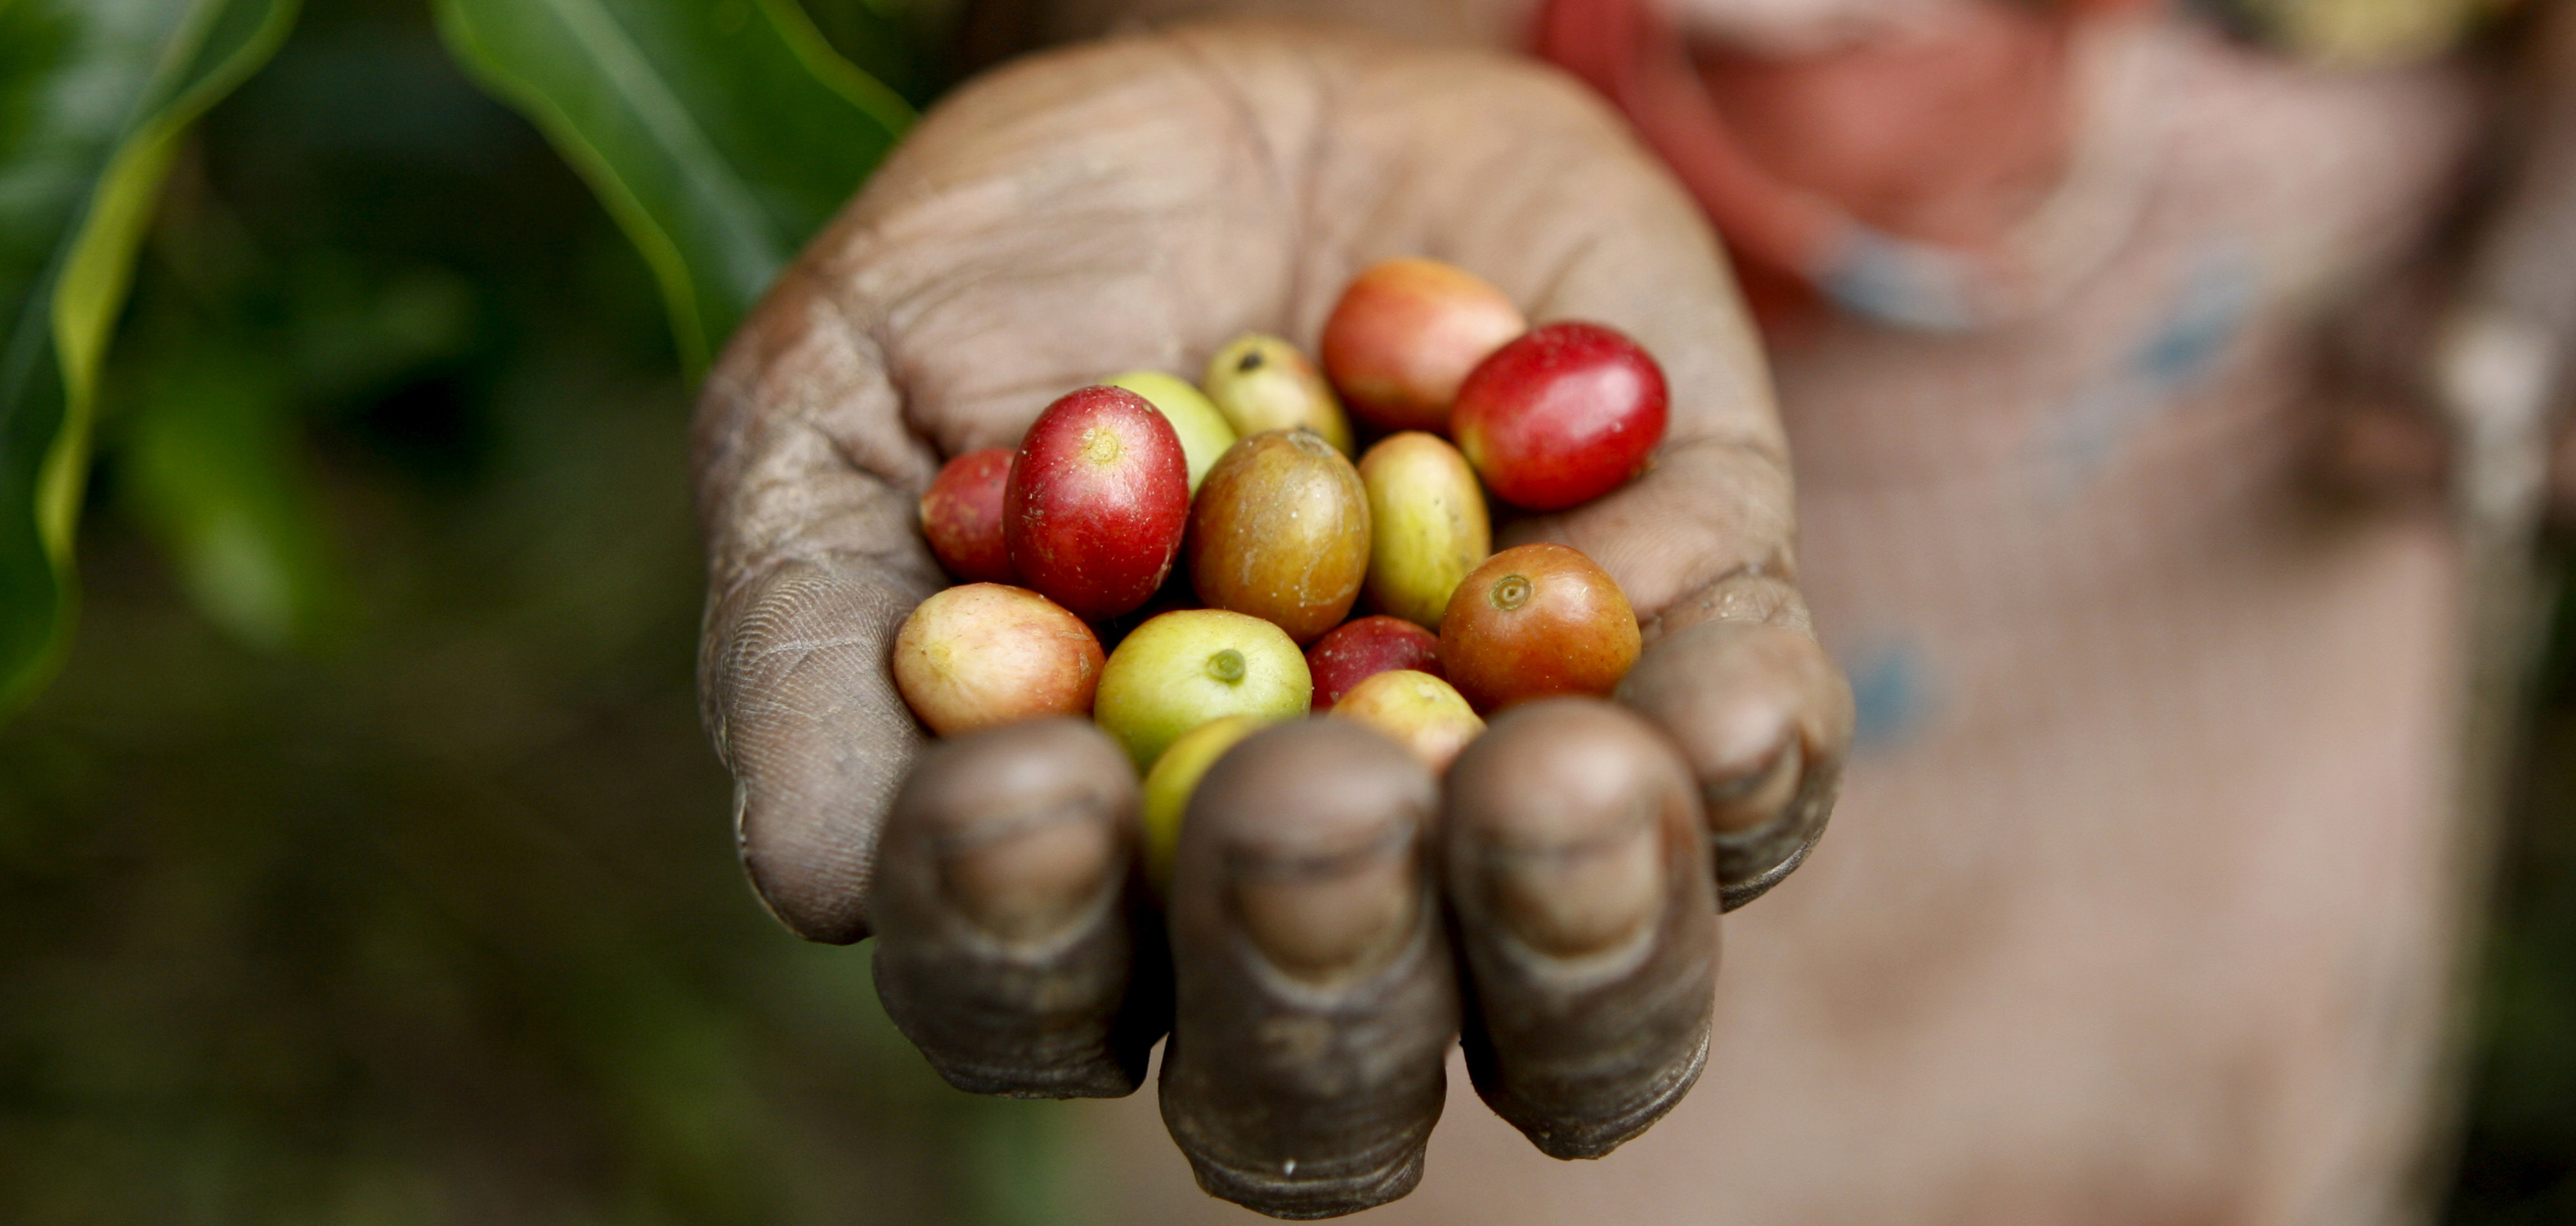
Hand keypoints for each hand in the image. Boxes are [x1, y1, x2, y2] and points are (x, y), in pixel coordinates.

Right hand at [691, 20, 1851, 1215]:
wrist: (1249, 96)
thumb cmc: (1008, 283)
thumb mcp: (835, 409)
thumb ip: (811, 642)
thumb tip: (834, 879)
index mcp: (1078, 881)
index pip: (1037, 1003)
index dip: (1027, 941)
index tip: (1024, 783)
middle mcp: (1313, 901)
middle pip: (1337, 1081)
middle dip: (1323, 962)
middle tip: (1307, 791)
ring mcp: (1515, 801)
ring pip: (1589, 1008)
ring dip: (1579, 927)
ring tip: (1547, 781)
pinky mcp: (1693, 654)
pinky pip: (1765, 788)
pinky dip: (1743, 762)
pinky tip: (1710, 699)